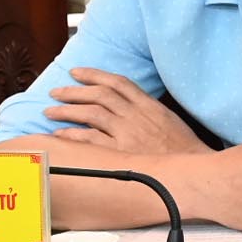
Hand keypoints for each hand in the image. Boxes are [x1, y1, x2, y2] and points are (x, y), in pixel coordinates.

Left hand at [43, 70, 206, 154]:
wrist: (191, 169)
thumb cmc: (181, 147)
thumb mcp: (168, 120)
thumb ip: (147, 109)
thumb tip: (125, 104)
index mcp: (149, 105)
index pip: (118, 82)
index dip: (94, 74)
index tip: (77, 72)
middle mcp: (136, 115)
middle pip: (100, 95)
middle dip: (74, 91)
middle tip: (55, 92)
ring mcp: (127, 132)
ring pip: (91, 113)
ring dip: (67, 110)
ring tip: (50, 111)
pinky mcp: (120, 151)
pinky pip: (90, 139)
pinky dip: (72, 134)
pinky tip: (60, 133)